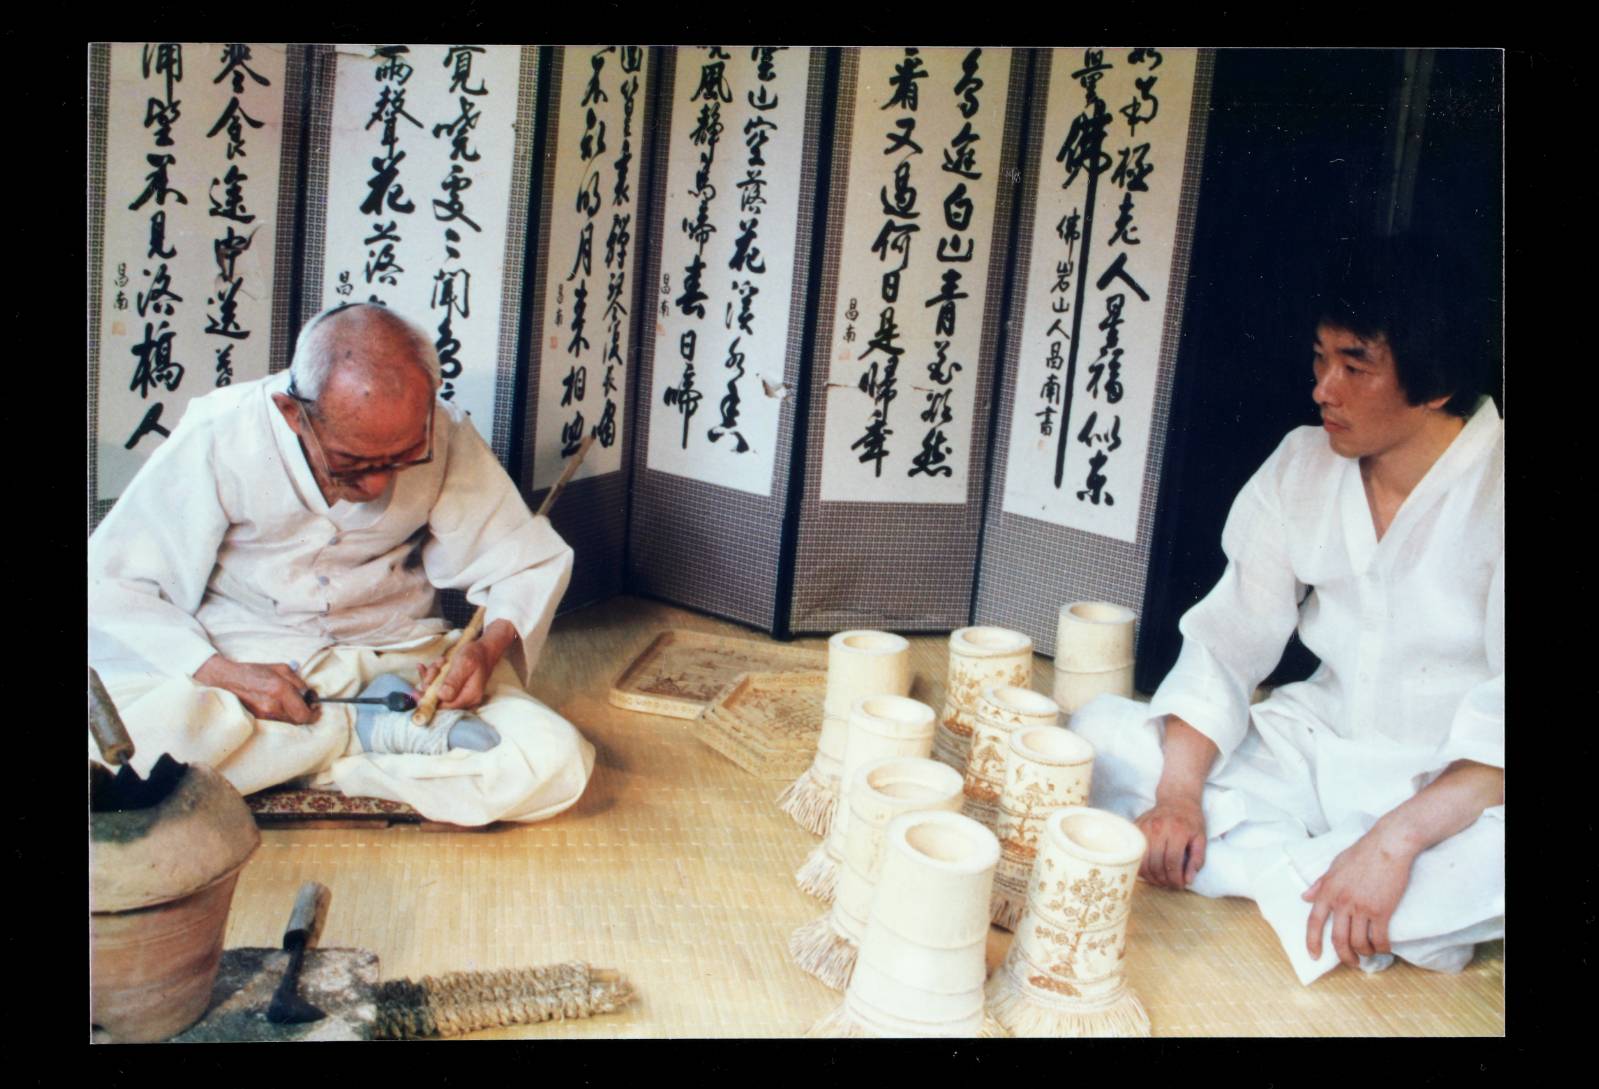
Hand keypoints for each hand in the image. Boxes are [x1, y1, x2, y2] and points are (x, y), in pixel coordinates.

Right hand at [194, 655, 318, 724]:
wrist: (228, 679)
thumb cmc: (255, 671)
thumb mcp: (282, 669)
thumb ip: (299, 682)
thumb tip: (309, 695)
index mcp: (280, 690)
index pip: (304, 713)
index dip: (314, 713)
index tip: (316, 707)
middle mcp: (272, 705)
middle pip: (298, 720)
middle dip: (306, 713)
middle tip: (308, 704)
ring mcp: (264, 714)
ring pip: (289, 722)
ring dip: (295, 715)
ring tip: (293, 703)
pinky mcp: (258, 719)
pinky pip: (278, 721)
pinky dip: (284, 716)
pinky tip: (281, 707)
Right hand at [1134, 794, 1206, 887]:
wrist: (1176, 799)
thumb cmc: (1190, 820)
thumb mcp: (1201, 838)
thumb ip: (1197, 859)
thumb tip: (1188, 880)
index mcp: (1177, 830)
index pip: (1172, 862)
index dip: (1175, 879)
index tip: (1180, 885)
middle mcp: (1158, 828)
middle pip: (1156, 864)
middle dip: (1164, 880)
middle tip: (1171, 885)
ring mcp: (1144, 827)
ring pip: (1142, 861)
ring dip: (1151, 876)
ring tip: (1161, 880)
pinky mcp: (1135, 828)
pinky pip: (1134, 853)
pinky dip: (1141, 866)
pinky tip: (1151, 870)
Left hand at [1302, 827, 1415, 966]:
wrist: (1388, 845)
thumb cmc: (1362, 853)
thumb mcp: (1335, 865)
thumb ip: (1320, 884)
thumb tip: (1304, 897)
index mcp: (1328, 890)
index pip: (1314, 921)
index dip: (1312, 941)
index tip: (1313, 956)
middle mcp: (1342, 901)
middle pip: (1338, 939)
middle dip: (1344, 956)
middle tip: (1350, 962)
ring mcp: (1362, 907)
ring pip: (1359, 943)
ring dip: (1364, 954)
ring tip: (1368, 954)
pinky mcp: (1382, 910)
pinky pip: (1379, 938)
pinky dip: (1381, 948)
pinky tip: (1383, 949)